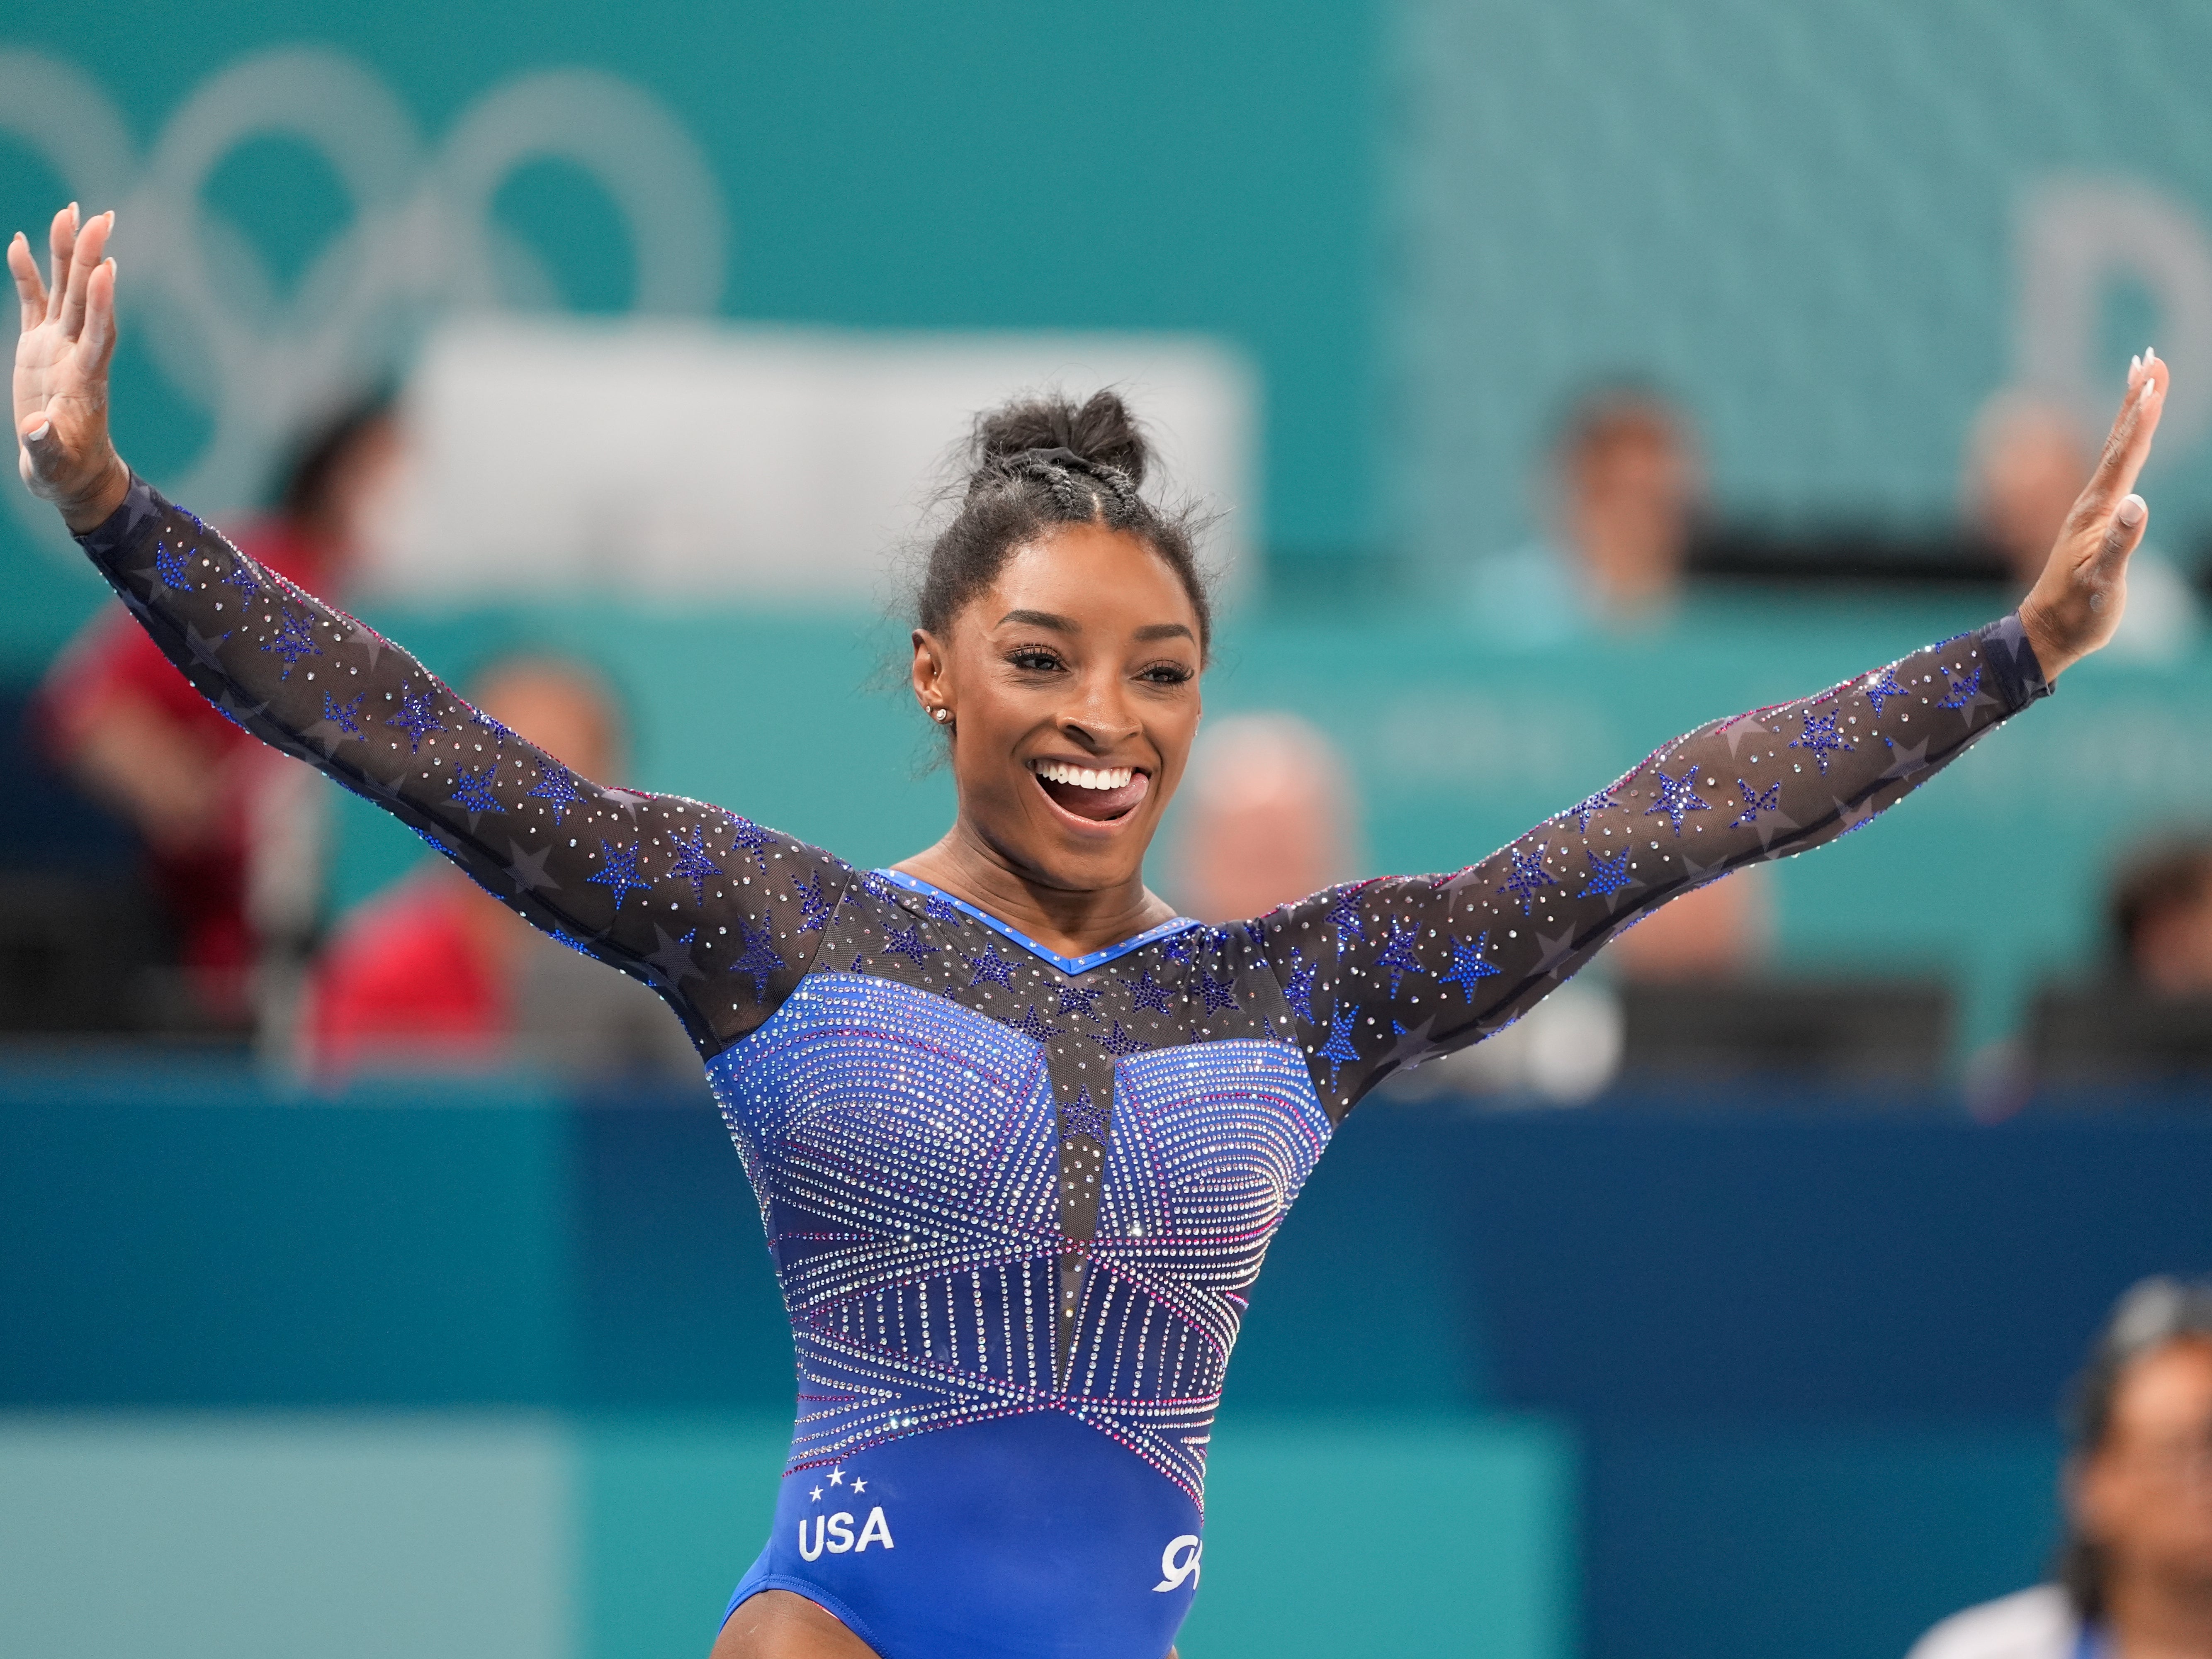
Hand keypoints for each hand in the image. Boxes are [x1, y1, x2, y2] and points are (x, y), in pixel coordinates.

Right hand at [11, 203, 128, 532]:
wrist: (67, 473)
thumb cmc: (65, 471)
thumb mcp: (55, 465)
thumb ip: (47, 445)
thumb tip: (37, 428)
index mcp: (85, 380)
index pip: (99, 333)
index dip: (103, 303)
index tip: (108, 269)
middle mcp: (76, 354)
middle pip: (87, 299)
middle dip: (90, 259)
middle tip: (98, 217)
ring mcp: (58, 347)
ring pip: (65, 292)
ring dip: (66, 254)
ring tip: (69, 213)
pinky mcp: (38, 348)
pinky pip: (34, 303)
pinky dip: (29, 275)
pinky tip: (21, 243)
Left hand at [2018, 349, 2168, 678]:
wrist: (2048, 633)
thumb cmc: (2078, 613)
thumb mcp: (2103, 582)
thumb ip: (2120, 544)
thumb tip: (2139, 505)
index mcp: (2097, 512)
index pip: (2124, 456)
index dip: (2140, 417)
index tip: (2153, 378)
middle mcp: (2094, 503)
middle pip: (2120, 442)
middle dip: (2137, 399)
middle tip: (2150, 357)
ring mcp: (2095, 511)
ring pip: (2117, 452)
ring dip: (2131, 414)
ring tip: (2143, 379)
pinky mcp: (2098, 523)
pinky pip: (2117, 472)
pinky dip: (2127, 446)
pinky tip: (2131, 439)